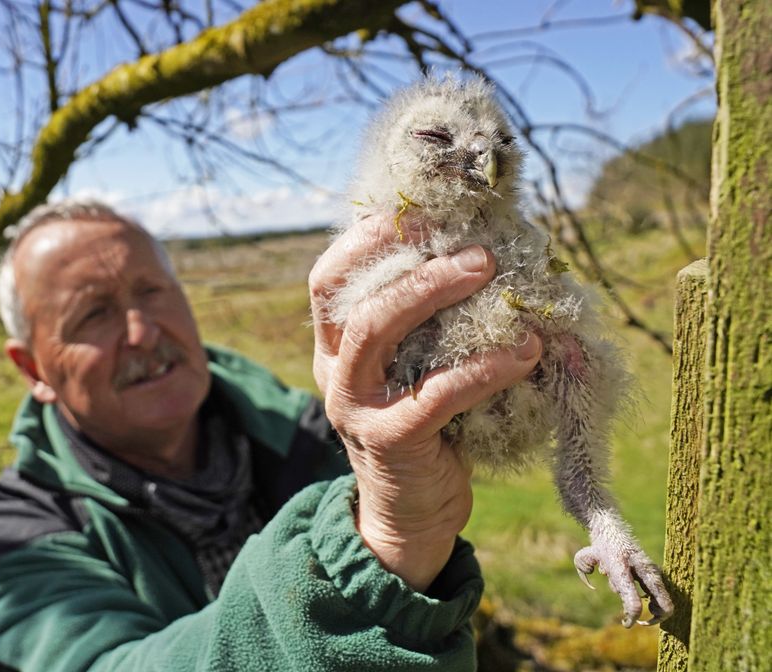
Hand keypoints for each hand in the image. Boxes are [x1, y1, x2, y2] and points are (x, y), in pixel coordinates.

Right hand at [309, 215, 541, 590]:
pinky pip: (435, 394)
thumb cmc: (427, 427)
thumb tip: (491, 257)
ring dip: (433, 292)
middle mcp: (334, 369)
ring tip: (491, 273)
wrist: (411, 513)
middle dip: (411, 259)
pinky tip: (525, 353)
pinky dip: (483, 367)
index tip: (419, 214)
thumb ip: (433, 325)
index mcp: (336, 345)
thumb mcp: (417, 368)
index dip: (365, 239)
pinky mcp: (388, 440)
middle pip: (354, 295)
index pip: (327, 278)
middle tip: (475, 248)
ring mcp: (353, 404)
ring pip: (377, 329)